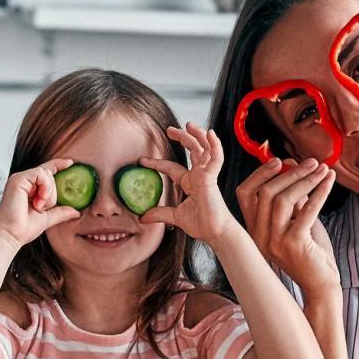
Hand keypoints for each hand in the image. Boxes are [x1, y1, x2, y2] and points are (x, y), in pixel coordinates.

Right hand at [0, 158, 81, 247]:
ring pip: (46, 173)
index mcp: (28, 187)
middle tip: (42, 207)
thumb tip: (77, 212)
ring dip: (48, 192)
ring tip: (38, 206)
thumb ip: (61, 212)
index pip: (45, 171)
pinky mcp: (18, 179)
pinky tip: (38, 201)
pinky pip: (40, 173)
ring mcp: (19, 178)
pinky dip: (44, 187)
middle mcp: (23, 180)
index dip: (58, 165)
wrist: (12, 235)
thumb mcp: (48, 218)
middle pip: (49, 174)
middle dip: (52, 193)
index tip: (71, 163)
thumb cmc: (25, 228)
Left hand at [138, 124, 234, 243]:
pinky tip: (210, 133)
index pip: (172, 168)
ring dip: (197, 135)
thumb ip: (160, 213)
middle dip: (182, 138)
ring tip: (188, 124)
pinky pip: (216, 158)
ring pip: (204, 148)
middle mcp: (199, 175)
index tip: (142, 160)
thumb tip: (143, 218)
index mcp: (190, 182)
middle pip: (192, 150)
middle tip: (169, 129)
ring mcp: (206, 175)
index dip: (157, 163)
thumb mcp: (175, 216)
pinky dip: (215, 145)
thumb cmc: (202, 224)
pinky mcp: (212, 178)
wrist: (215, 233)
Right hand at [236, 157, 340, 291]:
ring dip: (306, 180)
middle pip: (267, 193)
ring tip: (323, 169)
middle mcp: (258, 236)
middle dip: (291, 173)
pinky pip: (306, 210)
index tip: (279, 160)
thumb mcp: (297, 219)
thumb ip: (293, 196)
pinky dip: (319, 192)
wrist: (321, 285)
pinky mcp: (293, 244)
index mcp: (254, 229)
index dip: (260, 174)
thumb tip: (292, 163)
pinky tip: (329, 182)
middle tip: (312, 162)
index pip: (245, 194)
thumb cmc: (310, 252)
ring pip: (283, 199)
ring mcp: (274, 242)